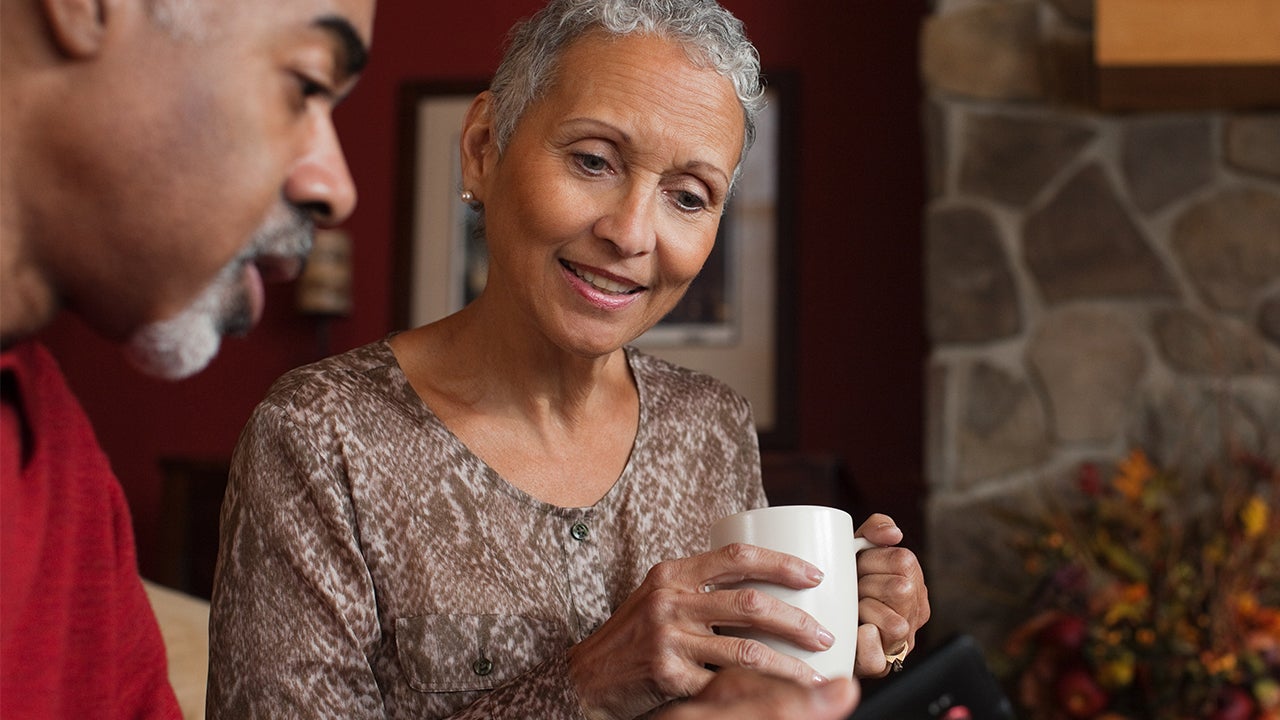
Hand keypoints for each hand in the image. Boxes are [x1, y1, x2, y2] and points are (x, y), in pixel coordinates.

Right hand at [567, 544, 835, 719]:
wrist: (587, 676)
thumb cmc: (633, 635)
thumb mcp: (659, 596)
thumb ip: (700, 587)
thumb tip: (765, 585)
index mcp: (673, 574)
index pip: (736, 557)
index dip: (781, 562)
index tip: (814, 575)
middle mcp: (670, 601)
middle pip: (750, 605)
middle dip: (797, 621)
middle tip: (825, 634)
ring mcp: (668, 639)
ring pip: (746, 651)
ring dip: (789, 666)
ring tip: (815, 674)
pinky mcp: (668, 675)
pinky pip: (724, 686)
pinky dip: (758, 693)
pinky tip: (780, 698)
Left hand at [851, 513, 930, 677]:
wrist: (816, 626)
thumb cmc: (841, 584)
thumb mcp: (856, 550)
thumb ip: (875, 530)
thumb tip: (894, 533)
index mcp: (913, 583)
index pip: (903, 560)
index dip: (871, 560)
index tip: (856, 566)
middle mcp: (915, 614)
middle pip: (900, 590)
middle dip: (866, 584)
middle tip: (852, 588)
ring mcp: (901, 642)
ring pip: (895, 624)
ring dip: (865, 611)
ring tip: (852, 608)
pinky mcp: (881, 666)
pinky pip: (879, 657)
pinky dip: (864, 643)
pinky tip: (854, 630)